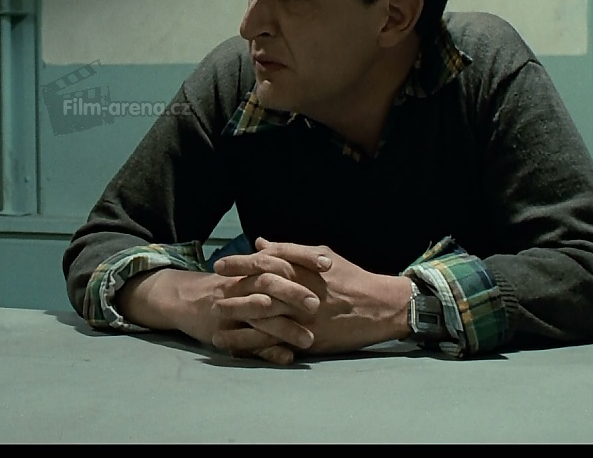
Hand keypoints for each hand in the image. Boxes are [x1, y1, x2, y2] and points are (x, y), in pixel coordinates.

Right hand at [115, 266, 319, 365]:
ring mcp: (231, 311)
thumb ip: (275, 259)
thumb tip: (311, 251)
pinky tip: (287, 358)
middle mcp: (239, 287)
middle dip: (292, 293)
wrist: (183, 299)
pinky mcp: (225, 334)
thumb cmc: (226, 284)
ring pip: (259, 319)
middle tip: (317, 303)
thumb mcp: (247, 268)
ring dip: (284, 329)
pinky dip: (268, 352)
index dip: (302, 258)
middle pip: (266, 285)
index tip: (328, 263)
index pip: (278, 257)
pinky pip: (248, 345)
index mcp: (249, 268)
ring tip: (309, 339)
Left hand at [213, 238, 413, 358]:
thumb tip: (259, 243)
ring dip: (238, 325)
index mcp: (302, 271)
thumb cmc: (350, 276)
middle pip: (258, 293)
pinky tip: (239, 349)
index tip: (219, 265)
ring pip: (264, 322)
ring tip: (216, 327)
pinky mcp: (310, 340)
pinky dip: (257, 346)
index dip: (239, 264)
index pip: (264, 264)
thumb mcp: (321, 256)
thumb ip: (289, 250)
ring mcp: (304, 319)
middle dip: (233, 296)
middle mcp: (300, 294)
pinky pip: (278, 344)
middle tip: (212, 299)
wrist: (380, 307)